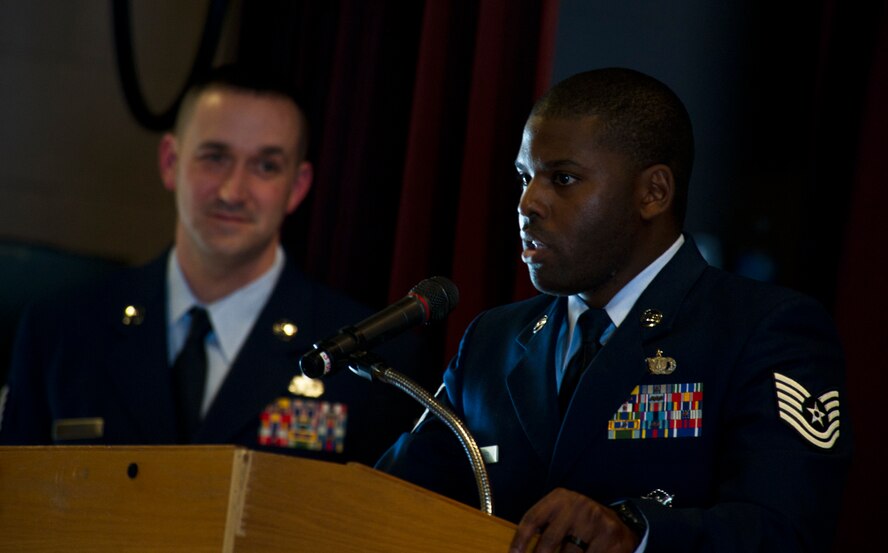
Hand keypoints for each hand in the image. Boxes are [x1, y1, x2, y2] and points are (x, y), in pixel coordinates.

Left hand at [509, 488, 639, 552]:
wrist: (620, 524)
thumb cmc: (581, 524)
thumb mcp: (562, 517)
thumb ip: (544, 528)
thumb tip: (519, 550)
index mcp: (559, 499)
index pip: (533, 518)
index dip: (520, 539)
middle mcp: (577, 506)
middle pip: (549, 541)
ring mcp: (594, 520)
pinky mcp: (610, 536)